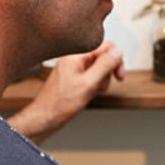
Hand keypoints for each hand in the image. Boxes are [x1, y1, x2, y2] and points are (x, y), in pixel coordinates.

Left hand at [7, 42, 123, 144]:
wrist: (46, 118)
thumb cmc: (60, 103)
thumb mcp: (89, 83)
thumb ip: (105, 65)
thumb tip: (118, 51)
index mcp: (76, 54)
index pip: (106, 46)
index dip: (116, 60)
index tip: (118, 75)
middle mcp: (74, 58)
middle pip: (103, 57)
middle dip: (107, 72)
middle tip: (102, 86)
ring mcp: (74, 67)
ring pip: (99, 68)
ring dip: (101, 81)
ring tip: (91, 92)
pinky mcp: (74, 76)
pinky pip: (91, 76)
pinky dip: (94, 85)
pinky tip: (88, 94)